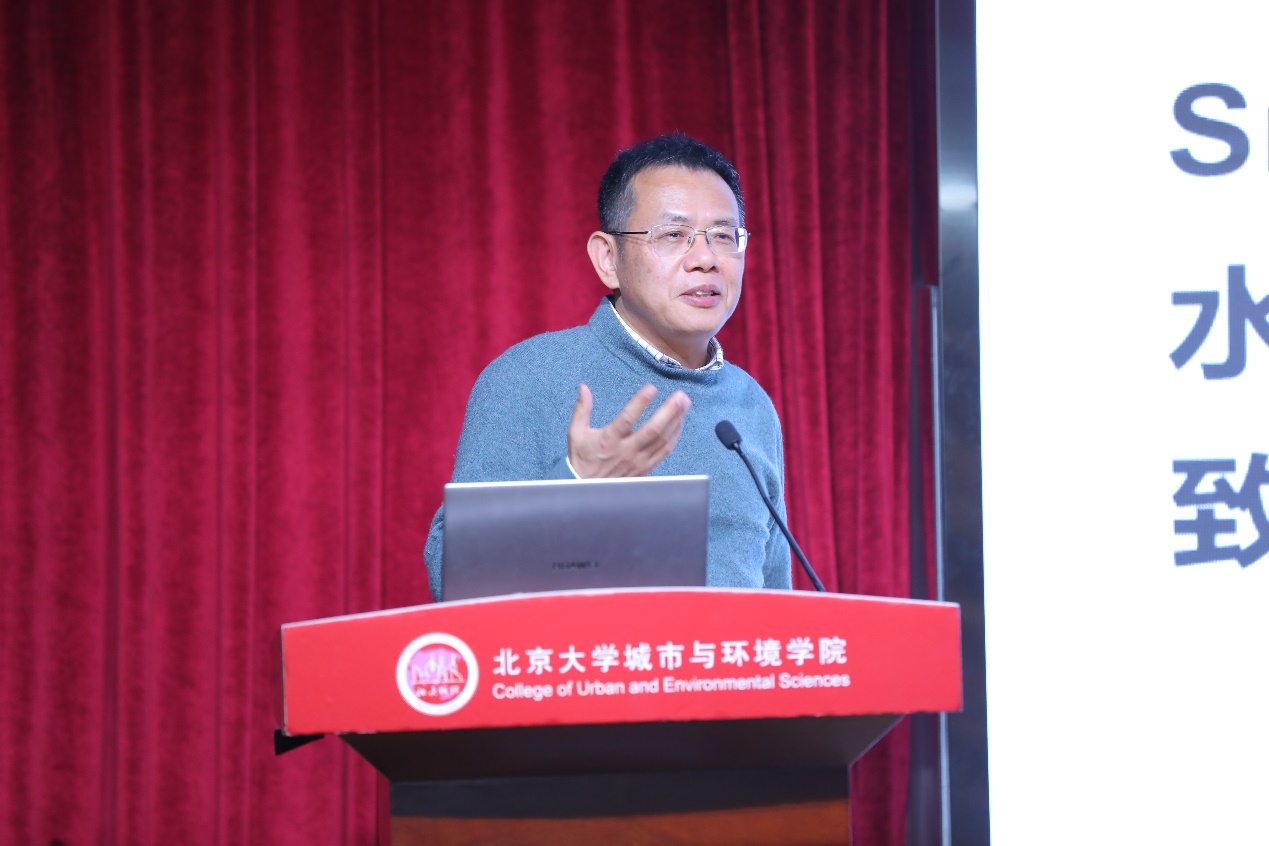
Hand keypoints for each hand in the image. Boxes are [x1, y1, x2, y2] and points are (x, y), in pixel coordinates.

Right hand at [567, 384, 689, 477]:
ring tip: (685, 405)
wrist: (586, 489)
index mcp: (608, 440)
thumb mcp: (576, 433)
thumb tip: (584, 388)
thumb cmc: (582, 458)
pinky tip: (679, 424)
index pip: (627, 419)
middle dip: (669, 412)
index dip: (640, 402)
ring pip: (662, 441)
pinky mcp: (645, 469)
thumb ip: (582, 409)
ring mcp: (638, 461)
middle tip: (680, 396)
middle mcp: (625, 451)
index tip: (651, 388)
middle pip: (652, 430)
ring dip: (676, 421)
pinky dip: (674, 437)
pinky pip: (664, 452)